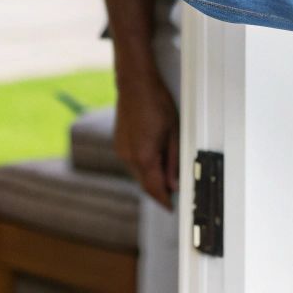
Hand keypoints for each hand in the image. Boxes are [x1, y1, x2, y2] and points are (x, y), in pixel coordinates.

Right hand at [115, 76, 179, 208]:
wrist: (135, 84)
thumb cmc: (157, 103)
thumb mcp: (174, 133)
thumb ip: (173, 162)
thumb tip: (174, 184)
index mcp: (145, 156)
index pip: (155, 189)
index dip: (164, 201)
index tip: (171, 208)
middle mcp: (129, 157)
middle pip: (145, 184)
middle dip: (158, 190)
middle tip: (173, 191)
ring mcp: (121, 151)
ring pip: (138, 174)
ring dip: (150, 177)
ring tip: (165, 169)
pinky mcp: (118, 145)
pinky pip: (131, 163)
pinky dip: (142, 166)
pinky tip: (152, 155)